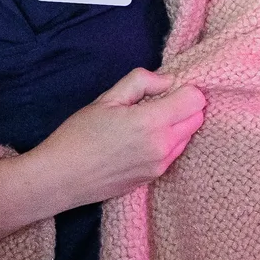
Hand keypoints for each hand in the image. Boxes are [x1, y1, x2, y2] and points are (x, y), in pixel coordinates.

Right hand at [29, 67, 205, 207]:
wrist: (62, 178)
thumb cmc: (79, 134)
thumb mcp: (107, 98)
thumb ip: (142, 82)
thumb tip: (168, 81)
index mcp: (151, 122)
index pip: (195, 100)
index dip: (184, 89)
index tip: (165, 89)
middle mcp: (162, 146)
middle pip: (197, 118)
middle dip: (184, 106)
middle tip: (156, 103)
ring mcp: (160, 165)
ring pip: (188, 137)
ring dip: (177, 126)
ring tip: (145, 124)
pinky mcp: (154, 178)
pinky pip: (174, 154)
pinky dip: (167, 143)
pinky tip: (140, 142)